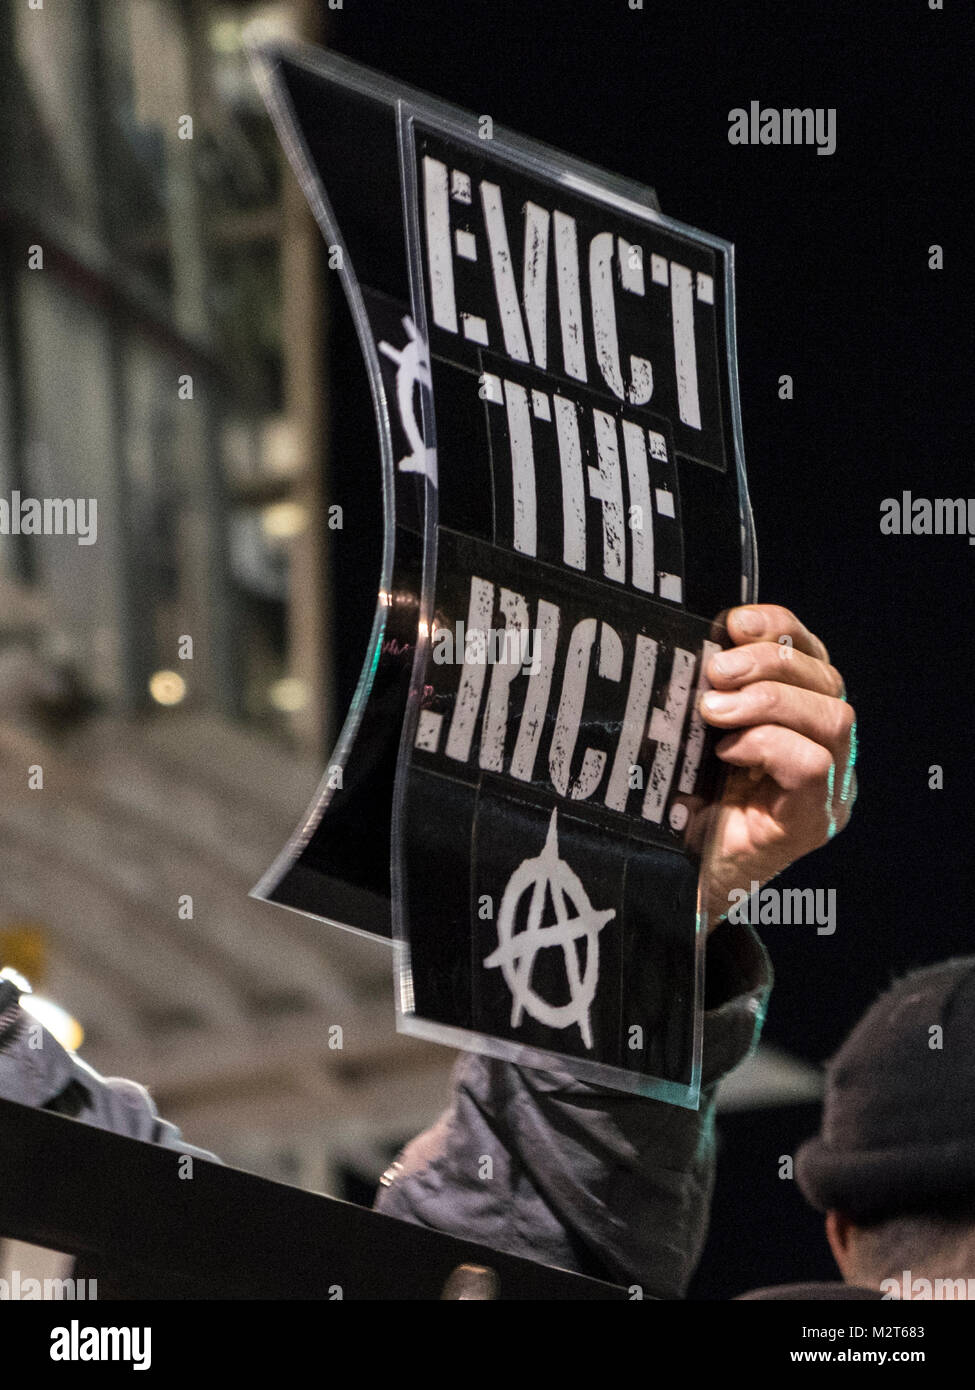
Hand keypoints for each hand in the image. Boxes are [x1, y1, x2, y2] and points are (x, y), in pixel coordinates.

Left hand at [697, 605, 856, 927]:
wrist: (672, 883)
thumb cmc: (683, 807)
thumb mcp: (696, 737)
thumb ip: (711, 695)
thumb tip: (697, 648)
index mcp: (802, 721)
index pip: (812, 654)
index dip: (779, 628)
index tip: (732, 624)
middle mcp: (829, 752)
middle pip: (828, 680)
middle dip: (768, 664)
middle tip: (715, 674)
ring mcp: (829, 791)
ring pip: (834, 717)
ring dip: (768, 701)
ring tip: (715, 711)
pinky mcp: (813, 823)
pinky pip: (814, 765)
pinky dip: (768, 745)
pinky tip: (729, 753)